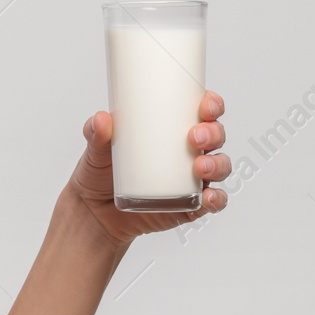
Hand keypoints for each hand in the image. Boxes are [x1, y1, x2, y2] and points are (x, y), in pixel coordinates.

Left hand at [67, 90, 231, 245]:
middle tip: (194, 137)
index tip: (205, 104)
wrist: (95, 211)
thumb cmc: (101, 172)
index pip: (202, 110)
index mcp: (173, 129)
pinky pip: (213, 201)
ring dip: (217, 164)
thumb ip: (96, 133)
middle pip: (216, 135)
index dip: (212, 104)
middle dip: (213, 133)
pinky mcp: (190, 204)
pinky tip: (209, 197)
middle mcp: (189, 151)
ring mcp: (192, 178)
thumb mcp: (97, 149)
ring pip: (219, 166)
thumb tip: (100, 119)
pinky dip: (217, 199)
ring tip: (200, 167)